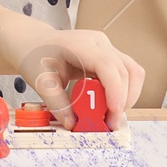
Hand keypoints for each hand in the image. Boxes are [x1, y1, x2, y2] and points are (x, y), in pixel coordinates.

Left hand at [16, 29, 144, 129]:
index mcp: (80, 45)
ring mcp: (107, 48)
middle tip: (110, 123)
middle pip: (126, 70)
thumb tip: (74, 124)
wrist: (34, 42)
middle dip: (123, 100)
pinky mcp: (109, 56)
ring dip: (128, 96)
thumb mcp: (41, 81)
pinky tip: (108, 105)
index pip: (108, 65)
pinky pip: (127, 74)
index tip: (113, 112)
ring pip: (133, 71)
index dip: (115, 90)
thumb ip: (57, 103)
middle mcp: (99, 43)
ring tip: (110, 115)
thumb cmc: (35, 56)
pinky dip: (123, 92)